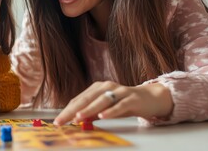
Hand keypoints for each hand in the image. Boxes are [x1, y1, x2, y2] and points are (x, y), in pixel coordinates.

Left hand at [53, 81, 172, 125]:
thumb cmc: (124, 103)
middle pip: (86, 99)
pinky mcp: (131, 98)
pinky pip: (120, 105)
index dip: (67, 110)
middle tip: (61, 121)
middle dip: (72, 111)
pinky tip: (102, 117)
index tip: (58, 121)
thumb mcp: (105, 109)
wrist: (149, 98)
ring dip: (89, 110)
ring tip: (78, 117)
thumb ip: (92, 113)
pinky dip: (111, 111)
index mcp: (97, 88)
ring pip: (101, 101)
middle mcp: (106, 86)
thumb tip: (75, 120)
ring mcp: (119, 91)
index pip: (79, 100)